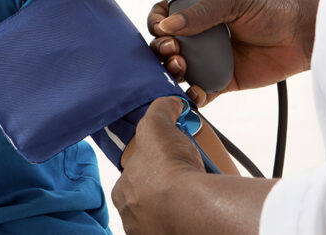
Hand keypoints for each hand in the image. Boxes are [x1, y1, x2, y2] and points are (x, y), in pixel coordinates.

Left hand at [112, 97, 275, 234]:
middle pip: (150, 194)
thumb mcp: (157, 125)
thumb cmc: (169, 169)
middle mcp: (132, 215)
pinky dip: (192, 213)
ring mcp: (151, 230)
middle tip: (188, 173)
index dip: (154, 162)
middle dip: (167, 183)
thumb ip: (160, 109)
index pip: (136, 174)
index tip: (172, 158)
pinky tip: (203, 203)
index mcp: (122, 191)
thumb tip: (170, 104)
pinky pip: (181, 223)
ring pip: (165, 211)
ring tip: (199, 188)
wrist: (192, 206)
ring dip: (180, 199)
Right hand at [148, 0, 319, 105]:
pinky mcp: (222, 82)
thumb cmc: (274, 9)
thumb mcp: (234, 0)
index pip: (166, 16)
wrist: (303, 35)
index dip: (158, 22)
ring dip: (172, 72)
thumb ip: (200, 12)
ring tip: (182, 67)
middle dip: (161, 49)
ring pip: (178, 71)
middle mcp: (201, 36)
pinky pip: (200, 93)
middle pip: (166, 45)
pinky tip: (195, 91)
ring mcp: (210, 60)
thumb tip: (168, 25)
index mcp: (200, 11)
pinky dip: (192, 96)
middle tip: (173, 49)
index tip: (161, 28)